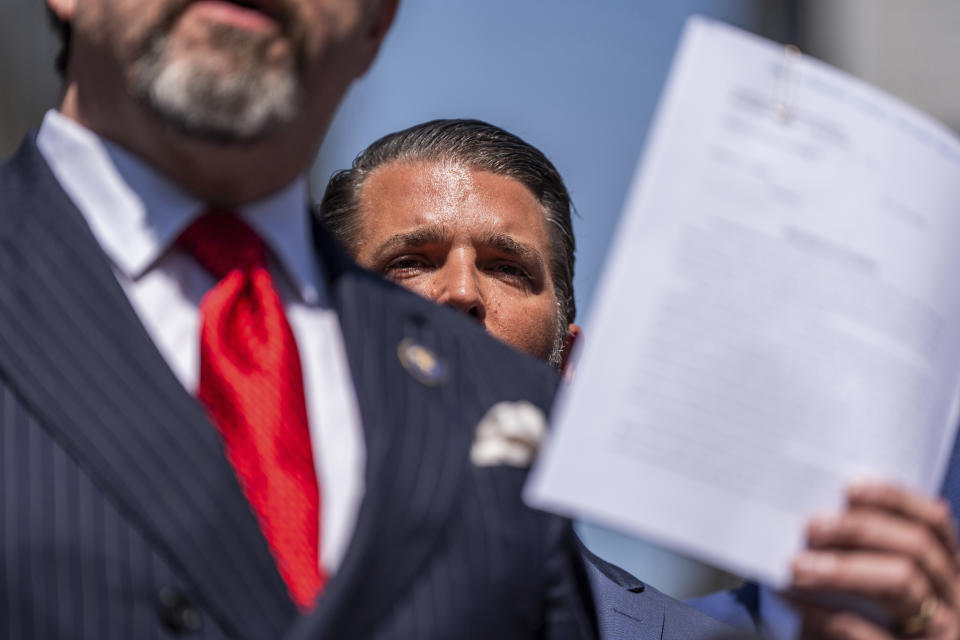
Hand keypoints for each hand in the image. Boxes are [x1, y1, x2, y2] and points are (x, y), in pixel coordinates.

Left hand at [789, 482, 959, 638]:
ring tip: (797, 565)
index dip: (895, 499)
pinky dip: (827, 615)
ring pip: (902, 583)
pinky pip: (871, 633)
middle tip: (810, 526)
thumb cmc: (855, 616)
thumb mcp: (866, 579)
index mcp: (946, 569)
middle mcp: (953, 598)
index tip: (849, 488)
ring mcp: (942, 631)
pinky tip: (795, 602)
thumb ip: (858, 549)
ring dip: (844, 569)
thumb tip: (819, 514)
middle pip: (917, 547)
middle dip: (861, 530)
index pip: (934, 523)